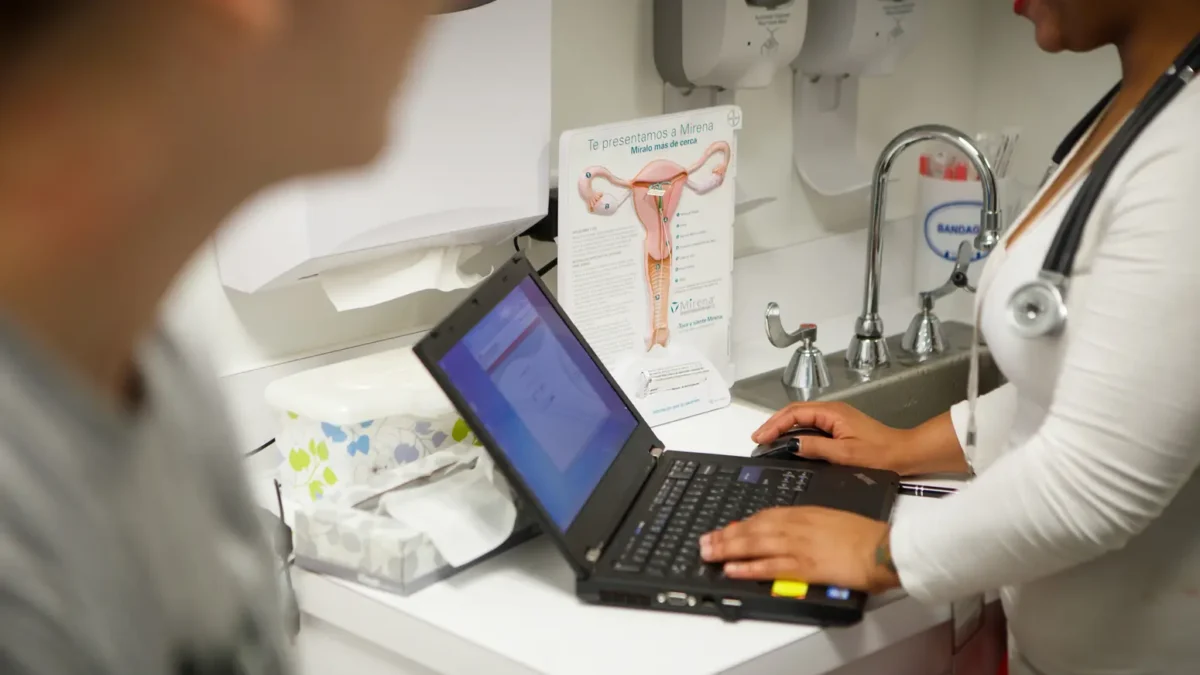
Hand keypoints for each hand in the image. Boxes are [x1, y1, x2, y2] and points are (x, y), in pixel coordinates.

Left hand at [699, 507, 899, 593]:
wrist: (883, 546)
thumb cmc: (864, 535)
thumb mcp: (831, 519)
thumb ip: (809, 523)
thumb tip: (792, 530)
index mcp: (804, 513)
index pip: (764, 516)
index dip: (742, 524)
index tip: (726, 529)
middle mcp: (796, 526)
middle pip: (753, 528)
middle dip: (726, 535)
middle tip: (705, 541)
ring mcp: (798, 546)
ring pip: (755, 544)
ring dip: (728, 549)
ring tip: (708, 553)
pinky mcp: (804, 566)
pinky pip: (770, 566)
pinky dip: (748, 567)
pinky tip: (732, 569)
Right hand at [752, 403, 968, 475]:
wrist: (906, 454)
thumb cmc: (882, 453)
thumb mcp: (845, 454)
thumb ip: (816, 447)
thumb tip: (791, 444)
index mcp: (832, 413)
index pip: (795, 413)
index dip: (775, 425)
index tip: (761, 438)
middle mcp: (832, 411)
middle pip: (795, 412)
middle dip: (774, 424)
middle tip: (757, 439)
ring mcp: (835, 419)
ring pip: (801, 418)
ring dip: (783, 428)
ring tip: (767, 440)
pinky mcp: (839, 428)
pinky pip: (810, 426)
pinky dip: (795, 432)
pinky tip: (788, 443)